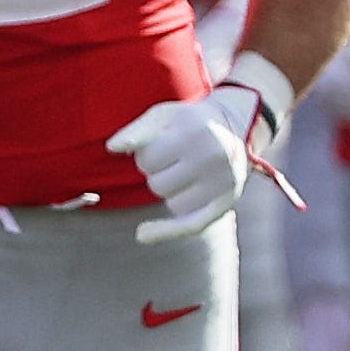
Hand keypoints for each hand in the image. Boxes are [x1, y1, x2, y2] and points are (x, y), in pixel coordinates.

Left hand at [113, 71, 277, 241]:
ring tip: (184, 173)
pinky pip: (189, 225)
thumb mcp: (163, 116)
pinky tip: (143, 234)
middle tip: (173, 160)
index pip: (147, 159)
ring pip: (171, 203)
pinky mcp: (226, 203)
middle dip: (157, 173)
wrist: (237, 126)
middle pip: (156, 184)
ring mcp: (222, 183)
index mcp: (194, 131)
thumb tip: (112, 148)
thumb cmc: (189, 121)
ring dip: (170, 192)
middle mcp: (213, 157)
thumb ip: (136, 130)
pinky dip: (165, 230)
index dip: (145, 155)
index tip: (156, 146)